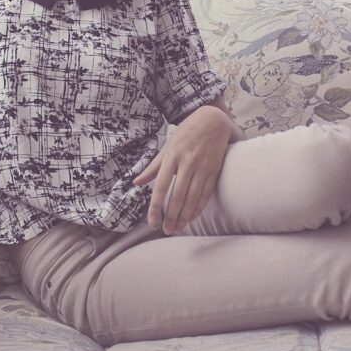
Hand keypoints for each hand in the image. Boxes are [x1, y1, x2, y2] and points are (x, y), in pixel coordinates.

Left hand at [132, 106, 232, 234]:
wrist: (212, 120)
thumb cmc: (186, 134)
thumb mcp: (167, 147)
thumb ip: (152, 167)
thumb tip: (136, 183)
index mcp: (171, 157)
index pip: (161, 187)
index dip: (156, 207)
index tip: (152, 222)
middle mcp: (187, 163)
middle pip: (178, 196)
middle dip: (171, 216)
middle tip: (167, 230)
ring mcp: (202, 167)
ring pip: (193, 197)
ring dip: (185, 216)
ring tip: (178, 228)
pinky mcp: (214, 169)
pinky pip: (206, 193)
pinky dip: (199, 207)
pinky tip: (192, 217)